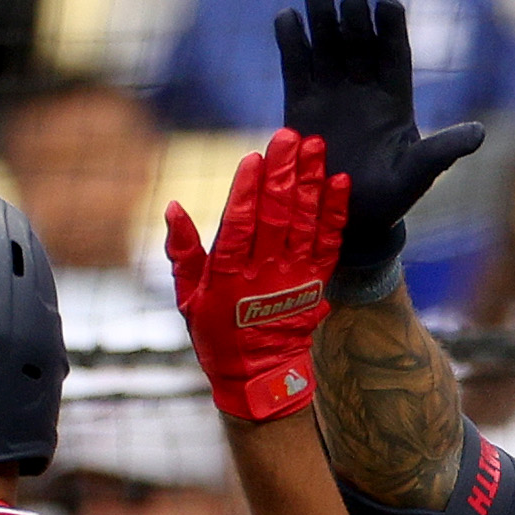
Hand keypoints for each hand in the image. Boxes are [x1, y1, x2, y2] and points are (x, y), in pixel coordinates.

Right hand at [165, 129, 350, 422]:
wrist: (258, 378)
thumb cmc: (216, 333)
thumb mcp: (188, 298)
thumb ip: (182, 252)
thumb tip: (173, 207)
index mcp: (229, 275)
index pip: (240, 225)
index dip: (248, 191)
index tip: (256, 157)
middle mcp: (265, 274)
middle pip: (277, 216)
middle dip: (284, 173)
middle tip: (291, 136)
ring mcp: (295, 278)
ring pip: (306, 223)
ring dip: (312, 182)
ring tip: (317, 147)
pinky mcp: (316, 282)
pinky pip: (330, 243)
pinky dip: (336, 213)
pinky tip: (340, 183)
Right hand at [275, 0, 486, 284]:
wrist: (346, 222)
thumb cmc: (390, 198)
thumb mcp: (418, 174)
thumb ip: (442, 151)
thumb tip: (479, 134)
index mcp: (395, 98)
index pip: (394, 53)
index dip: (391, 27)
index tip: (386, 3)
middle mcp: (363, 87)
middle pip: (359, 41)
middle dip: (355, 17)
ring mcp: (331, 92)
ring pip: (327, 45)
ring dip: (322, 18)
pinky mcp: (301, 104)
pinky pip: (296, 66)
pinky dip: (291, 41)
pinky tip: (286, 17)